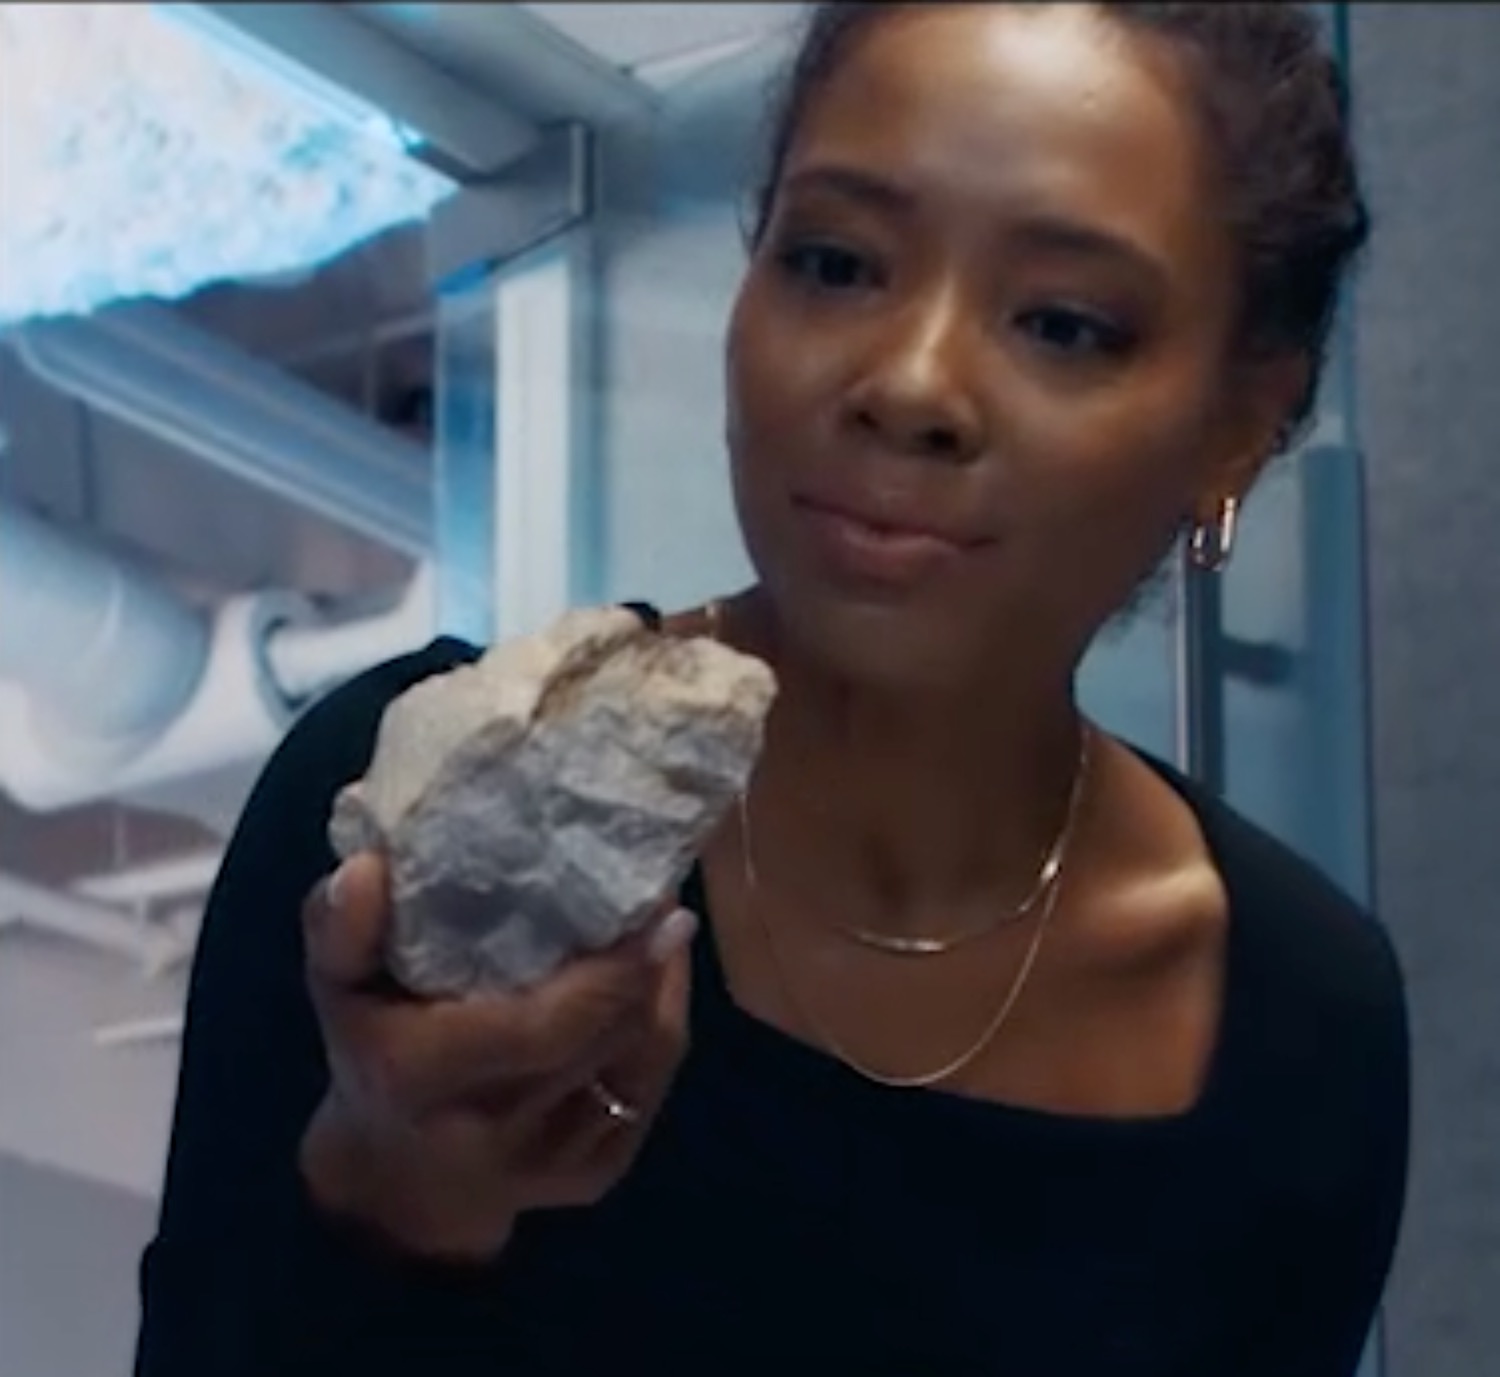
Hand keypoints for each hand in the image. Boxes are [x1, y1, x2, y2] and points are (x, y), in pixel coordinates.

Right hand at [298, 851, 695, 1262]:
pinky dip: (659, 1020)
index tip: (638, 897)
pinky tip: (656, 973)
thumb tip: (367, 868)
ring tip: (658, 919)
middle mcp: (497, 1134)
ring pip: (643, 1055)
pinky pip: (651, 1082)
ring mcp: (556, 1164)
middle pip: (607, 1033)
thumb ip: (341, 928)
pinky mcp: (598, 1175)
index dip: (608, 965)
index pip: (542, 1026)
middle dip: (641, 958)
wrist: (398, 1180)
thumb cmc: (371, 1054)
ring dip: (658, 982)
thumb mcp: (338, 987)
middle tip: (651, 890)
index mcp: (425, 1079)